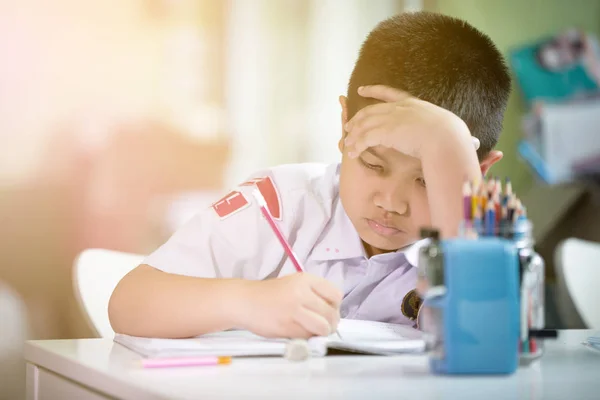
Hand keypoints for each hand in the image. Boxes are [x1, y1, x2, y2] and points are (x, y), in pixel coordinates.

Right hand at [239, 273, 342, 338]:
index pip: (335, 295)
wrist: (245, 301)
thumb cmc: (270, 295)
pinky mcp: (286, 325)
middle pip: (331, 314)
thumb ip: (313, 295)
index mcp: (305, 279)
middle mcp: (302, 292)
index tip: (328, 311)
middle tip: (322, 326)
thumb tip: (332, 314)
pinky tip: (298, 332)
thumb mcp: (294, 285)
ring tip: (312, 331)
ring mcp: (294, 309)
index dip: (335, 307)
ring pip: (322, 327)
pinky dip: (307, 338)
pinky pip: (307, 336)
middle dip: (330, 323)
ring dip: (320, 333)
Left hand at [343, 85, 478, 157]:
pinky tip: (352, 152)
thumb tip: (453, 135)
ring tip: (347, 144)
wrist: (446, 138)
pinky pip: (364, 138)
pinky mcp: (384, 132)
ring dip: (354, 135)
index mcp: (412, 103)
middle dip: (357, 119)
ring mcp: (391, 118)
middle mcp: (398, 108)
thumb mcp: (444, 124)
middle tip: (348, 126)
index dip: (373, 90)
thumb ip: (438, 127)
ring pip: (364, 125)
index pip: (388, 92)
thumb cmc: (451, 135)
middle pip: (370, 111)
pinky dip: (356, 145)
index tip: (361, 90)